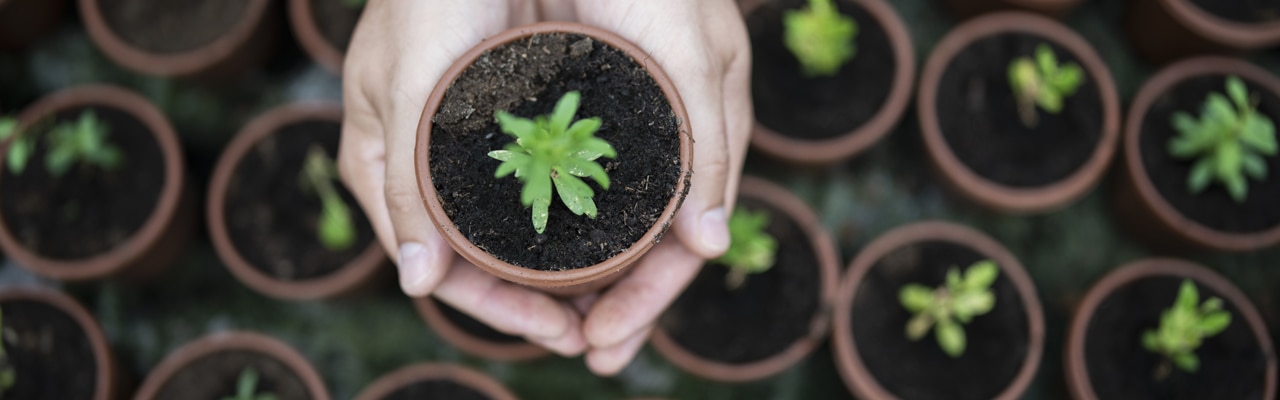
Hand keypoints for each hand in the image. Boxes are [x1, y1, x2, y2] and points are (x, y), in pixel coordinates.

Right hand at [337, 0, 586, 355]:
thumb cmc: (424, 1)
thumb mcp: (408, 91)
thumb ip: (407, 187)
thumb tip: (418, 285)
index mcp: (381, 170)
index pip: (438, 265)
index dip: (498, 308)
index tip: (558, 330)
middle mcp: (420, 168)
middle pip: (479, 257)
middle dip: (535, 299)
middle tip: (597, 327)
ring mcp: (463, 147)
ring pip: (511, 228)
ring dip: (559, 264)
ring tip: (614, 293)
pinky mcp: (504, 123)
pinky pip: (537, 185)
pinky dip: (569, 215)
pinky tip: (611, 232)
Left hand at [547, 0, 752, 374]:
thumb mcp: (695, 49)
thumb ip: (709, 144)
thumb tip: (708, 248)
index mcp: (697, 135)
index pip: (679, 241)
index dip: (648, 300)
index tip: (608, 345)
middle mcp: (653, 138)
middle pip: (637, 243)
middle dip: (614, 305)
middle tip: (585, 353)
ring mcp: (609, 126)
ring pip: (599, 222)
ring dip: (578, 277)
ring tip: (549, 325)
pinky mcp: (563, 106)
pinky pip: (562, 183)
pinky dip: (548, 226)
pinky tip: (524, 254)